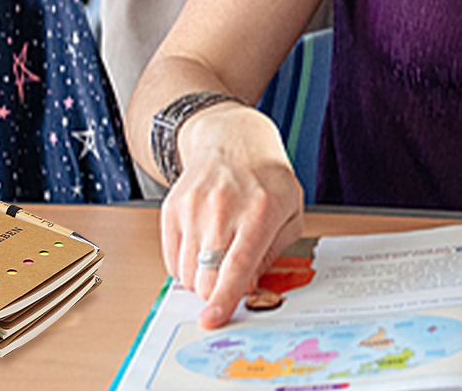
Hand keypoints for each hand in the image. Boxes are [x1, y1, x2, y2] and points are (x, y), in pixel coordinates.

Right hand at [160, 105, 304, 327]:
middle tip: (228, 277)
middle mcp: (223, 207)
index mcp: (260, 210)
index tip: (211, 321)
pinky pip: (171, 260)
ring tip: (218, 253)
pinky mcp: (172, 207)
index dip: (223, 299)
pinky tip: (202, 245)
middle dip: (215, 292)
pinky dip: (186, 266)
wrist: (233, 140)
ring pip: (187, 274)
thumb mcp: (290, 213)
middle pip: (206, 278)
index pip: (237, 265)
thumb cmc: (267, 180)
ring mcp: (194, 206)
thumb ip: (272, 255)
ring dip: (201, 279)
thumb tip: (247, 289)